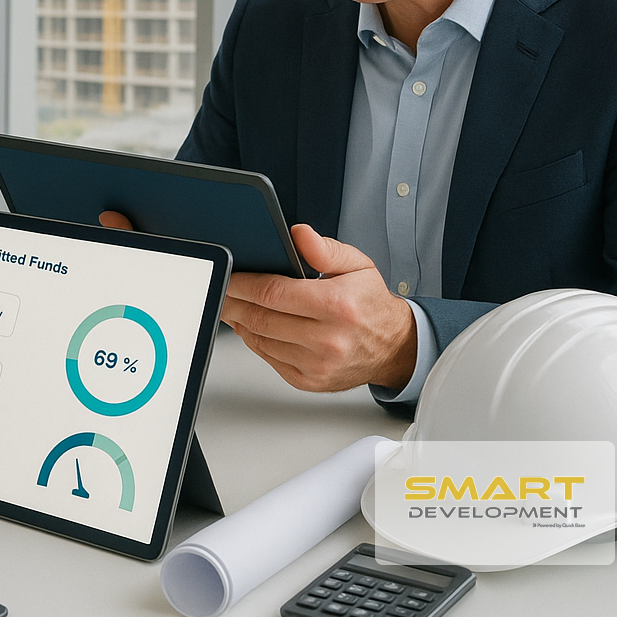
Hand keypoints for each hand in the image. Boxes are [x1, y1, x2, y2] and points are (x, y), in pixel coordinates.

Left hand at [222, 224, 414, 391]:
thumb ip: (324, 249)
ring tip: (233, 305)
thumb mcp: (357, 266)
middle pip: (260, 318)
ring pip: (260, 340)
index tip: (229, 276)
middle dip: (233, 302)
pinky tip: (252, 327)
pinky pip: (268, 359)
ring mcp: (318, 365)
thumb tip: (298, 234)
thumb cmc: (371, 304)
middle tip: (221, 290)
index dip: (243, 284)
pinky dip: (255, 341)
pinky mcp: (309, 382)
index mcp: (338, 306)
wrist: (394, 348)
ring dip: (240, 322)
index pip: (273, 293)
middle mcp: (328, 339)